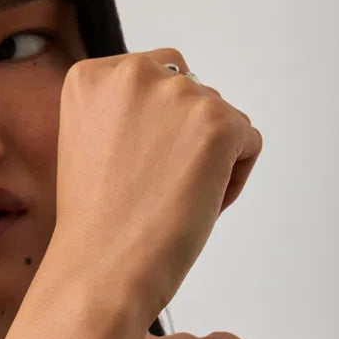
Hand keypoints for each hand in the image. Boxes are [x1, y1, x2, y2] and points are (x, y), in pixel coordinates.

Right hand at [52, 49, 262, 329]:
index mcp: (91, 77)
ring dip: (206, 156)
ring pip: (219, 117)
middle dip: (181, 133)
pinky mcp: (217, 123)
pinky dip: (231, 177)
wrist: (100, 267)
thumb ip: (124, 112)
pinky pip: (247, 142)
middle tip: (154, 183)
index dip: (149, 126)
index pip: (149, 77)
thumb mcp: (90, 144)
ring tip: (169, 198)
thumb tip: (177, 110)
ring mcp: (177, 94)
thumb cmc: (95, 220)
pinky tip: (194, 203)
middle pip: (188, 89)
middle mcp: (132, 72)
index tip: (128, 165)